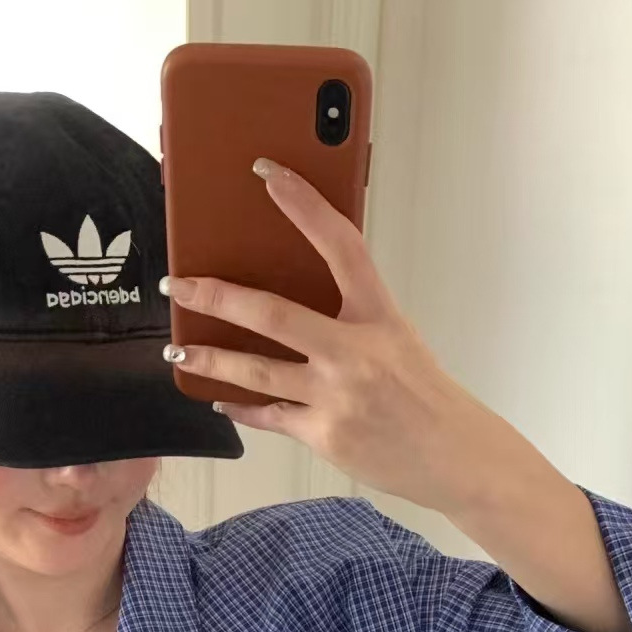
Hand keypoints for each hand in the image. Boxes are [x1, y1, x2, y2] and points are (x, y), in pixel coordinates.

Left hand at [160, 157, 508, 516]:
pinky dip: (241, 406)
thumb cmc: (424, 395)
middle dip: (216, 297)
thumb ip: (353, 315)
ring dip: (210, 359)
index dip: (304, 205)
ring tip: (178, 351)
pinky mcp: (323, 435)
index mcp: (378, 315)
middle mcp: (354, 352)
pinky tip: (219, 398)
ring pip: (255, 371)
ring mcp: (335, 396)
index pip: (340, 245)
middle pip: (272, 314)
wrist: (452, 457)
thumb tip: (297, 296)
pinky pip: (269, 416)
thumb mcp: (397, 338)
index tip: (269, 174)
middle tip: (181, 286)